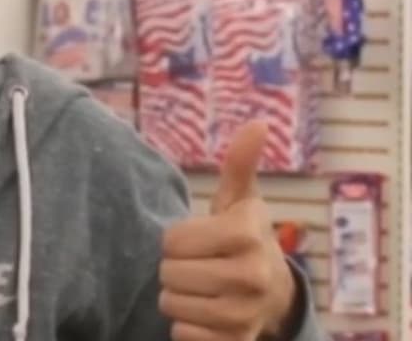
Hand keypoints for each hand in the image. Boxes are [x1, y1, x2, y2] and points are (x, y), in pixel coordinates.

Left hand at [159, 122, 298, 339]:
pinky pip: (183, 336)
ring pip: (171, 305)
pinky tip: (206, 315)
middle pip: (168, 273)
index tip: (199, 239)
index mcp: (247, 233)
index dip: (176, 240)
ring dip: (178, 297)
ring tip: (202, 288)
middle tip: (199, 265)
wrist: (274, 294)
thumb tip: (257, 123)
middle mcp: (252, 275)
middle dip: (175, 269)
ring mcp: (245, 313)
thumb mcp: (241, 200)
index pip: (170, 241)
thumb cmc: (243, 238)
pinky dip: (186, 327)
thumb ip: (240, 164)